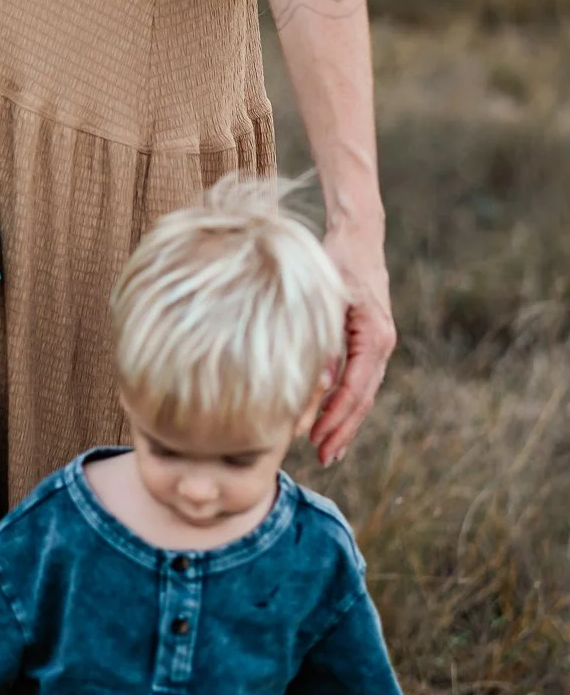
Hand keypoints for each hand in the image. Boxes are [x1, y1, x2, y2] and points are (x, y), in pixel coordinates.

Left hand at [310, 223, 395, 465]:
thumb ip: (323, 338)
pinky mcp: (368, 341)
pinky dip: (346, 403)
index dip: (337, 418)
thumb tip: (314, 383)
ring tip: (327, 450)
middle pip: (363, 398)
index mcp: (375, 336)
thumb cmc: (338, 260)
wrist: (357, 237)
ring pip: (363, 393)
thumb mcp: (326, 297)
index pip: (355, 388)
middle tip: (324, 458)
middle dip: (343, 430)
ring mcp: (377, 344)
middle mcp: (381, 344)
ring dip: (345, 422)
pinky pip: (359, 380)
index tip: (318, 441)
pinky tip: (331, 420)